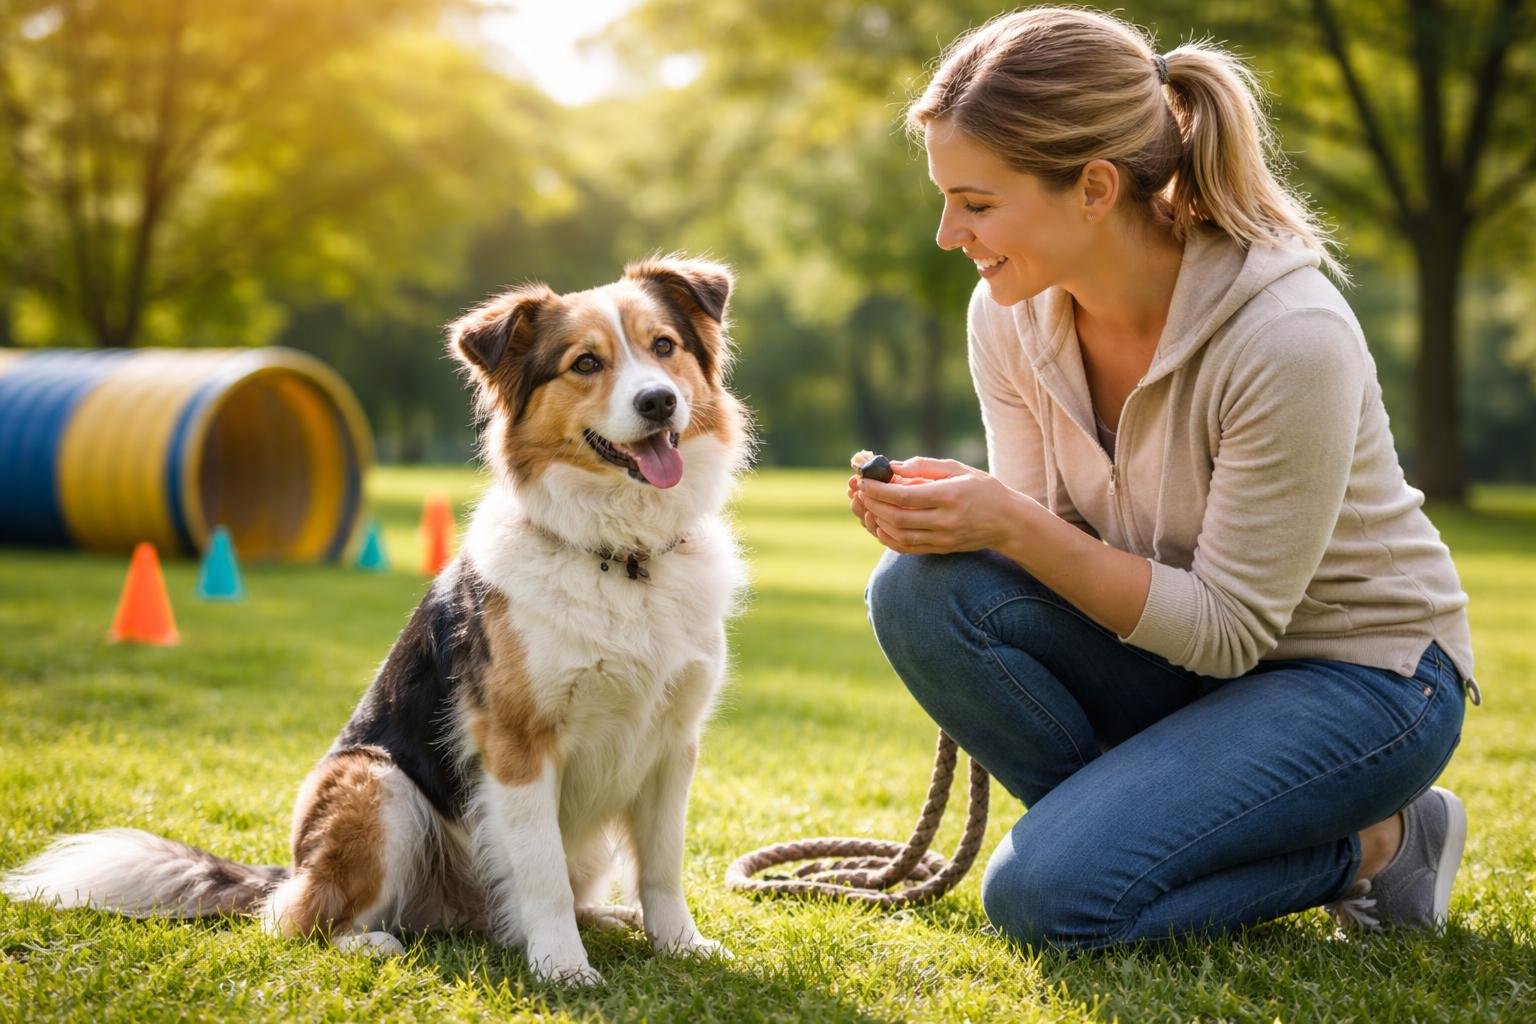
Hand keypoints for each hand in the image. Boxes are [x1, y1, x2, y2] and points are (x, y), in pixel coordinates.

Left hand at [847, 456, 1021, 554]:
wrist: (1008, 522)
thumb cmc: (983, 489)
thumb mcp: (958, 469)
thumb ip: (924, 467)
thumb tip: (892, 466)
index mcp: (949, 496)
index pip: (905, 497)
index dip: (879, 490)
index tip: (864, 482)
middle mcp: (945, 520)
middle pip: (898, 517)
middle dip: (873, 505)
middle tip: (860, 493)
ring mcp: (943, 539)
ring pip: (899, 535)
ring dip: (878, 521)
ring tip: (867, 507)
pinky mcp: (941, 549)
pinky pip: (908, 548)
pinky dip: (888, 538)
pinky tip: (879, 526)